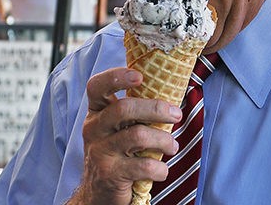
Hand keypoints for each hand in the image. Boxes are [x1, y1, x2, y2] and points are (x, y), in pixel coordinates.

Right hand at [68, 68, 180, 204]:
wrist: (98, 193)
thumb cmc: (117, 152)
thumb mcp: (116, 128)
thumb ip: (132, 111)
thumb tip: (168, 88)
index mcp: (96, 112)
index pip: (97, 86)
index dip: (116, 77)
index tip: (140, 76)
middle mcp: (94, 129)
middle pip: (124, 109)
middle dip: (156, 109)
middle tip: (176, 114)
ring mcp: (100, 151)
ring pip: (137, 135)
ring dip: (163, 140)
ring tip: (173, 146)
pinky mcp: (110, 174)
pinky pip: (143, 166)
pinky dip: (159, 168)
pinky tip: (162, 170)